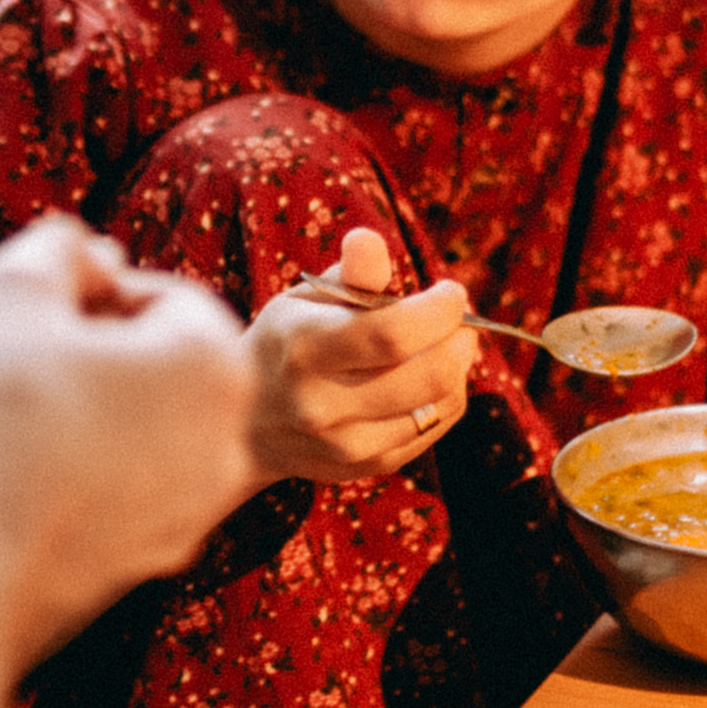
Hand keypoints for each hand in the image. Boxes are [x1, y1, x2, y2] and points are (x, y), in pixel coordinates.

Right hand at [0, 216, 256, 668]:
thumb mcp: (11, 289)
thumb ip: (55, 247)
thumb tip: (82, 252)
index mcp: (215, 367)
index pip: (161, 294)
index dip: (80, 282)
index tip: (18, 295)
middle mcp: (220, 447)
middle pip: (126, 362)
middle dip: (34, 335)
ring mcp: (181, 516)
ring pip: (97, 424)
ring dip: (19, 389)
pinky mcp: (131, 566)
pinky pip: (86, 484)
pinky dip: (31, 453)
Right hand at [244, 226, 475, 485]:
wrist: (247, 423)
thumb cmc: (287, 344)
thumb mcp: (305, 299)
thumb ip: (348, 273)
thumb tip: (369, 241)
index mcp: (304, 348)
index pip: (392, 334)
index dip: (438, 311)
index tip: (451, 291)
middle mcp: (323, 404)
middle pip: (428, 375)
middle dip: (459, 338)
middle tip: (457, 319)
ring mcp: (347, 444)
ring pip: (439, 403)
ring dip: (456, 367)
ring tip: (441, 345)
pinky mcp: (369, 466)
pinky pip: (434, 427)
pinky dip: (445, 397)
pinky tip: (425, 377)